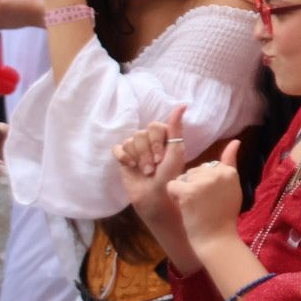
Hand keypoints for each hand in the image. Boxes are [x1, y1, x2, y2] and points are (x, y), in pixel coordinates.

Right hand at [113, 105, 188, 222]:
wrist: (155, 196)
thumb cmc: (170, 175)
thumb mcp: (176, 151)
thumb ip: (176, 128)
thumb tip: (183, 104)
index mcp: (164, 136)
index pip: (155, 126)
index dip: (156, 142)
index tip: (161, 158)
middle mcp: (150, 140)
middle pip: (141, 134)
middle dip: (147, 152)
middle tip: (153, 167)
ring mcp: (136, 148)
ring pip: (130, 141)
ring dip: (139, 158)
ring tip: (146, 171)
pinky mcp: (124, 158)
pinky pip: (118, 148)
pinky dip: (124, 157)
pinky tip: (131, 166)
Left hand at [166, 138, 243, 249]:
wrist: (217, 239)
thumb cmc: (223, 216)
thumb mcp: (232, 187)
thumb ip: (230, 163)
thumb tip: (236, 141)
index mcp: (229, 171)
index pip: (208, 167)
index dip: (205, 184)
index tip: (213, 200)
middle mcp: (218, 172)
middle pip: (194, 171)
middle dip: (194, 185)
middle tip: (203, 204)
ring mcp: (203, 181)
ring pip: (183, 178)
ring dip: (183, 191)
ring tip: (195, 207)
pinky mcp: (189, 191)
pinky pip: (173, 185)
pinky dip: (174, 197)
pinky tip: (184, 207)